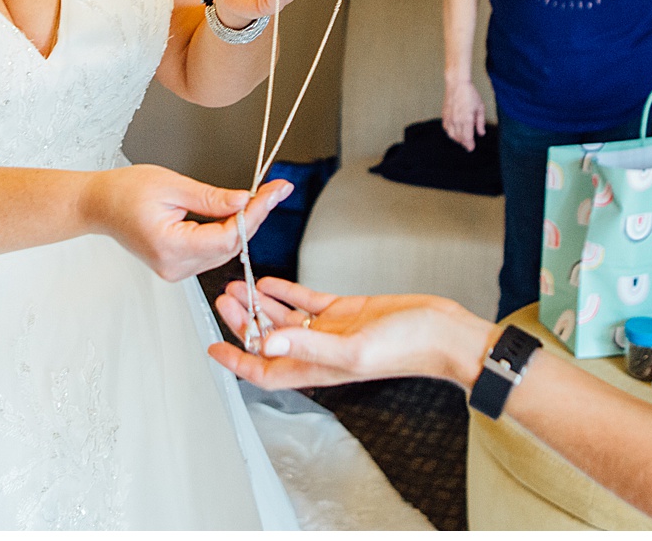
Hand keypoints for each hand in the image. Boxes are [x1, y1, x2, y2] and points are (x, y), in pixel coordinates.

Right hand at [86, 165, 291, 282]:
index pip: (227, 237)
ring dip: (241, 227)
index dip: (255, 215)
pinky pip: (210, 252)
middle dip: (254, 218)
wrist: (99, 205)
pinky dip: (225, 234)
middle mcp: (174, 266)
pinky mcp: (176, 266)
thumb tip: (245, 201)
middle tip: (274, 191)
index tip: (274, 192)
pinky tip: (235, 214)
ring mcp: (175, 270)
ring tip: (259, 199)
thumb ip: (211, 198)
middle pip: (228, 247)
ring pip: (222, 252)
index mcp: (171, 246)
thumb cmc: (126, 191)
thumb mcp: (172, 185)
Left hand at [207, 276, 489, 390]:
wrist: (439, 331)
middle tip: (222, 298)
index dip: (236, 361)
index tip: (212, 349)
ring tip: (238, 283)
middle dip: (242, 322)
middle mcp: (318, 351)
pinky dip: (286, 292)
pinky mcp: (345, 310)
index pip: (265, 370)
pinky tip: (270, 280)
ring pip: (284, 319)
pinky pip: (307, 302)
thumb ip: (308, 345)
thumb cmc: (404, 348)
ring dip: (260, 304)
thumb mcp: (352, 348)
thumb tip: (267, 343)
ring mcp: (331, 330)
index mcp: (317, 368)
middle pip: (269, 340)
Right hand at [443, 77, 486, 149]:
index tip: (471, 148)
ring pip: (452, 135)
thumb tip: (481, 134)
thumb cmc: (470, 94)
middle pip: (460, 138)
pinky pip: (446, 128)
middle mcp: (457, 120)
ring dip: (457, 139)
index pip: (467, 138)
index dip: (469, 145)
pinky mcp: (444, 115)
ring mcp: (449, 118)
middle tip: (469, 144)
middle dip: (464, 143)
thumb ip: (481, 122)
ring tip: (462, 138)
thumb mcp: (480, 107)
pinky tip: (455, 131)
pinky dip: (450, 132)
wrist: (457, 84)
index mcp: (467, 119)